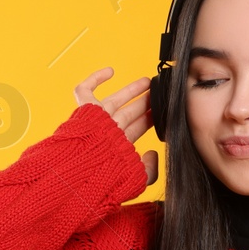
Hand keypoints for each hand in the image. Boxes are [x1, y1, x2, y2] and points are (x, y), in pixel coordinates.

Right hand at [76, 66, 157, 185]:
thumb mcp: (135, 178)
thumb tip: (153, 153)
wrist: (85, 168)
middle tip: (158, 95)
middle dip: (144, 103)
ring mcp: (96, 119)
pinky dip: (95, 79)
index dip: (150, 119)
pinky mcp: (84, 109)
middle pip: (129, 112)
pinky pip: (85, 90)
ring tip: (147, 81)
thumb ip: (149, 170)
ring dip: (131, 90)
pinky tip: (110, 71)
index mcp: (117, 146)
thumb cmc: (106, 176)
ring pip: (115, 99)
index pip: (137, 128)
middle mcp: (107, 131)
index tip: (163, 112)